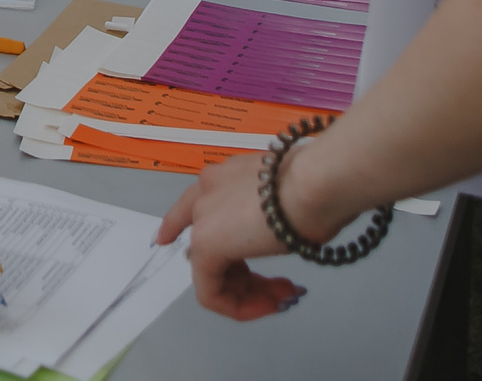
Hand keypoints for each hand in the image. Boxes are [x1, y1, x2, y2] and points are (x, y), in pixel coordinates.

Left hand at [158, 148, 318, 320]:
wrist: (316, 183)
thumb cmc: (318, 187)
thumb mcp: (293, 197)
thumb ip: (275, 212)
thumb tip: (285, 226)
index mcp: (227, 175)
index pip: (191, 202)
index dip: (174, 224)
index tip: (163, 239)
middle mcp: (207, 191)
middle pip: (210, 245)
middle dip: (247, 278)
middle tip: (285, 289)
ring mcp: (204, 217)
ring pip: (212, 271)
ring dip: (250, 294)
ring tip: (286, 296)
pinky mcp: (206, 245)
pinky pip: (211, 291)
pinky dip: (239, 306)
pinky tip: (269, 305)